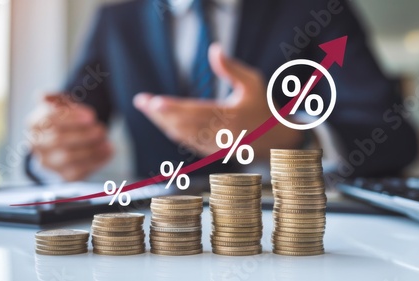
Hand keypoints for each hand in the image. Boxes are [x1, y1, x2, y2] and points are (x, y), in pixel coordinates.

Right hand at [28, 94, 113, 180]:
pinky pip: (79, 171)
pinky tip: (108, 151)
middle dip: (84, 135)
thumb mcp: (64, 104)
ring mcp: (48, 163)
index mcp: (34, 124)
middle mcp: (36, 146)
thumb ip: (57, 99)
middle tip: (101, 129)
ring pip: (68, 158)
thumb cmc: (68, 118)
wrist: (72, 137)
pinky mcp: (63, 175)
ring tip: (106, 140)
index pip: (49, 120)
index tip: (91, 116)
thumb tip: (43, 96)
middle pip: (58, 140)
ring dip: (91, 149)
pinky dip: (97, 161)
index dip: (72, 118)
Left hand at [133, 44, 302, 158]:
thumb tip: (214, 49)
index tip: (153, 101)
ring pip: (182, 135)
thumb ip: (231, 68)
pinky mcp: (212, 152)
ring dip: (163, 123)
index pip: (194, 112)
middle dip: (159, 114)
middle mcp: (220, 134)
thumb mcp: (253, 83)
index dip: (172, 107)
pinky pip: (188, 142)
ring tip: (148, 109)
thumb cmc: (263, 106)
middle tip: (142, 102)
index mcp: (230, 117)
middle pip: (183, 125)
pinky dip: (174, 131)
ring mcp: (215, 146)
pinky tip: (163, 122)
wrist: (276, 139)